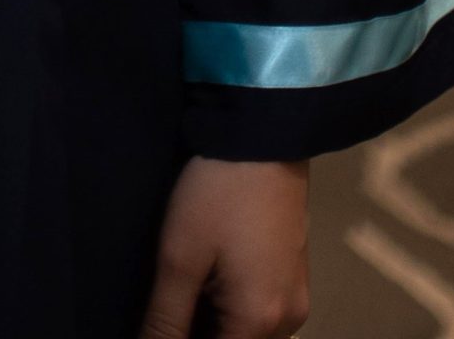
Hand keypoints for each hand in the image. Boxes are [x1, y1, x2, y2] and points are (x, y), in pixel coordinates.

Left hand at [139, 156, 308, 338]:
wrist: (263, 134)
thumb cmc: (217, 196)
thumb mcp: (180, 257)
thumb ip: (166, 319)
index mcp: (260, 323)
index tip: (158, 322)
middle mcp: (287, 322)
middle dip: (196, 331)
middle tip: (164, 304)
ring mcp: (296, 299)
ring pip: (247, 333)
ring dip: (214, 323)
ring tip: (181, 290)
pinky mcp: (295, 277)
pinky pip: (260, 313)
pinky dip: (231, 308)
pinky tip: (206, 279)